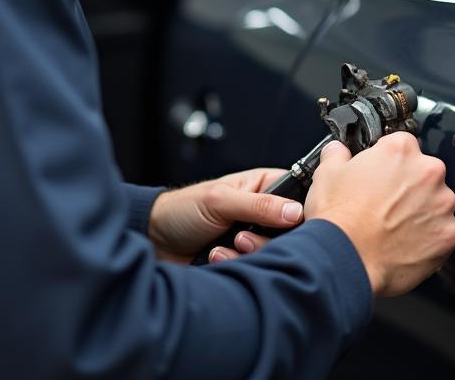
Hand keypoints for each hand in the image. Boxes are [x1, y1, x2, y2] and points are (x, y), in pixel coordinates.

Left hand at [147, 167, 303, 263]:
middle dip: (266, 239)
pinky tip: (216, 256)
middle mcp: (264, 211)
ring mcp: (255, 237)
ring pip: (275, 253)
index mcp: (263, 185)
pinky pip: (257, 268)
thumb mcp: (220, 201)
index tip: (290, 226)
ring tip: (224, 246)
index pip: (298, 197)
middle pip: (291, 231)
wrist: (155, 241)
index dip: (299, 212)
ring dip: (247, 253)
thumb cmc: (183, 210)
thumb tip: (295, 212)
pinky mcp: (245, 260)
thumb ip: (258, 205)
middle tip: (241, 237)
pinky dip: (236, 265)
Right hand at [304, 134, 454, 297]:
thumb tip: (339, 151)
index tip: (383, 177)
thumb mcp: (327, 173)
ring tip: (396, 227)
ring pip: (437, 203)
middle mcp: (427, 172)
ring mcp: (442, 204)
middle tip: (388, 204)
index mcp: (401, 150)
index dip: (391, 163)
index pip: (404, 146)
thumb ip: (338, 153)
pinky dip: (430, 238)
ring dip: (423, 212)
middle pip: (425, 173)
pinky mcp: (449, 235)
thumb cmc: (340, 219)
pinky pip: (444, 232)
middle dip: (410, 187)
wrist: (346, 260)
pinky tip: (407, 243)